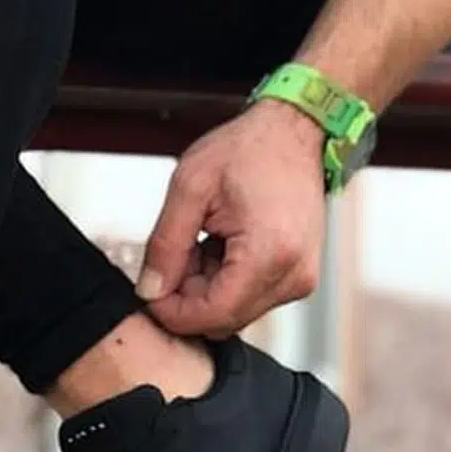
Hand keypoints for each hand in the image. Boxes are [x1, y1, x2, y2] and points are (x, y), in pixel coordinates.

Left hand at [135, 101, 326, 337]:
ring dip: (206, 287)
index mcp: (270, 253)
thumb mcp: (189, 189)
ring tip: (203, 240)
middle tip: (179, 250)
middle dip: (188, 295)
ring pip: (233, 312)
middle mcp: (293, 275)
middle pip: (222, 319)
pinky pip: (249, 298)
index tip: (151, 287)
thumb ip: (164, 246)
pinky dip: (225, 280)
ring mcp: (300, 279)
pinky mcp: (298, 276)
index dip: (171, 310)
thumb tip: (150, 291)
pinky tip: (220, 245)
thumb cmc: (248, 150)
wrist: (292, 132)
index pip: (211, 315)